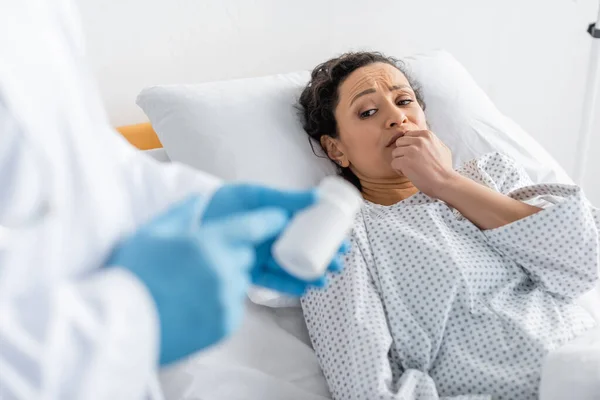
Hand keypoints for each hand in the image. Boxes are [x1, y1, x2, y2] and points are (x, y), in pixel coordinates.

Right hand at [107, 195, 288, 364]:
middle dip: (231, 255)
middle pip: (245, 255)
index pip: (253, 226)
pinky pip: (233, 306)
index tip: (280, 218)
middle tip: (200, 263)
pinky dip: (221, 303)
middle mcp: (224, 270)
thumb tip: (202, 199)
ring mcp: (227, 299)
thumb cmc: (133, 275)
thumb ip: (183, 212)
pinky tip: (193, 304)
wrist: (119, 325)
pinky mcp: (226, 324)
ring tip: (191, 287)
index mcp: (208, 243)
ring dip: (226, 279)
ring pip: (239, 281)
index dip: (269, 221)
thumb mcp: (153, 232)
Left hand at [203, 184, 346, 295]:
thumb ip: (284, 199)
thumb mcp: (256, 196)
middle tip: (338, 263)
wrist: (189, 221)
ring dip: (309, 273)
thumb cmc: (224, 202)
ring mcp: (259, 254)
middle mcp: (269, 237)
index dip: (325, 234)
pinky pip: (271, 280)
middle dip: (322, 257)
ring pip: (289, 266)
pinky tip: (304, 288)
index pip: (306, 227)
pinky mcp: (247, 271)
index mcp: (274, 216)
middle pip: (302, 249)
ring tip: (324, 279)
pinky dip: (287, 284)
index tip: (343, 240)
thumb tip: (317, 197)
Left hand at [391, 130, 456, 198]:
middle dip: (402, 152)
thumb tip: (422, 138)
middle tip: (410, 162)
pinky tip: (407, 174)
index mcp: (427, 135)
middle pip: (399, 142)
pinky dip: (398, 170)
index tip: (414, 155)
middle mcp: (418, 140)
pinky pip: (393, 163)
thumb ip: (431, 141)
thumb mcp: (442, 148)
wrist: (445, 182)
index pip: (408, 135)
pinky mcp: (405, 162)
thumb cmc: (444, 168)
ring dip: (400, 161)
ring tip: (409, 169)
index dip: (409, 146)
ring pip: (395, 153)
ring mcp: (411, 151)